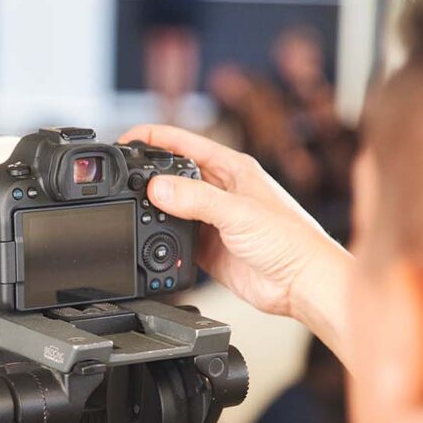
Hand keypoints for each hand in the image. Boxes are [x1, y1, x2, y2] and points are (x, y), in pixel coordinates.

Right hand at [119, 125, 351, 358]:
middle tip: (121, 181)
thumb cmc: (291, 240)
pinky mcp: (208, 247)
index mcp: (232, 169)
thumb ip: (196, 199)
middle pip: (172, 175)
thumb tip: (157, 188)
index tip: (126, 140)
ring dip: (152, 210)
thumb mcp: (238, 212)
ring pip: (170, 208)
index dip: (152, 138)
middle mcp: (220, 191)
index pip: (182, 143)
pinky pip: (175, 239)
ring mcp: (212, 220)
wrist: (301, 285)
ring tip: (132, 212)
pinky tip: (152, 242)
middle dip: (146, 176)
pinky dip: (160, 240)